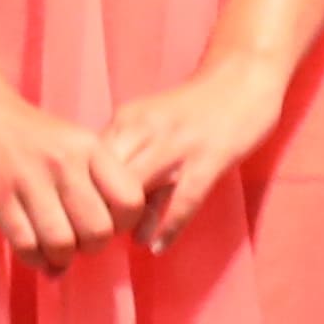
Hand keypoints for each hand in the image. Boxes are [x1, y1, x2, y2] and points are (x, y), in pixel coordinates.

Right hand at [0, 74, 136, 271]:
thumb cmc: (24, 131)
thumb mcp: (70, 142)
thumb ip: (91, 182)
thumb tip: (99, 239)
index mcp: (89, 147)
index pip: (130, 201)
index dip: (122, 224)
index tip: (104, 222)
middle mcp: (64, 162)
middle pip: (98, 231)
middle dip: (89, 247)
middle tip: (76, 242)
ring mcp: (28, 179)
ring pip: (62, 243)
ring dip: (60, 258)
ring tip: (53, 252)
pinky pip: (25, 244)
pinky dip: (33, 259)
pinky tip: (32, 252)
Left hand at [94, 49, 297, 249]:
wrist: (244, 76)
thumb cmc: (194, 109)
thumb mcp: (153, 128)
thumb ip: (133, 162)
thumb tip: (114, 212)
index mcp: (126, 120)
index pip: (86, 164)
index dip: (79, 196)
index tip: (79, 220)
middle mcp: (145, 130)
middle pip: (103, 179)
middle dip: (96, 213)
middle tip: (97, 239)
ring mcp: (177, 144)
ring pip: (135, 189)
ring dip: (126, 222)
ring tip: (125, 243)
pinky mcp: (209, 158)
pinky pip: (183, 200)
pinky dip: (168, 227)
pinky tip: (158, 247)